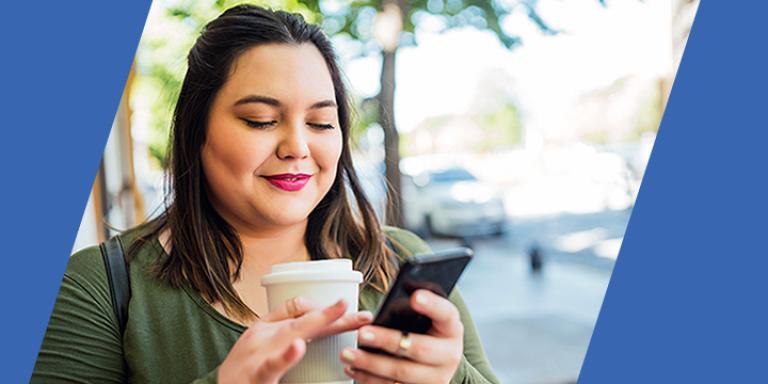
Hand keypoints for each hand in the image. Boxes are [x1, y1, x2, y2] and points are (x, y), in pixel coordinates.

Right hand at [218, 297, 372, 383]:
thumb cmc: (241, 370)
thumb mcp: (257, 343)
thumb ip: (282, 324)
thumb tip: (312, 308)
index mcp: (265, 327)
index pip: (300, 310)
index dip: (328, 310)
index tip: (350, 309)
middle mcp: (262, 335)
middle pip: (303, 320)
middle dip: (333, 314)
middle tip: (360, 312)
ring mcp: (258, 354)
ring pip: (290, 334)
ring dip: (315, 323)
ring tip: (338, 312)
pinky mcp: (257, 375)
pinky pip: (272, 365)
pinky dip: (286, 356)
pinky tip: (298, 347)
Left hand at [341, 289, 463, 383]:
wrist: (441, 365)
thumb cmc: (432, 332)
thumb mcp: (434, 316)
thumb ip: (423, 298)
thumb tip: (408, 283)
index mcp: (452, 329)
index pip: (446, 313)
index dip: (432, 305)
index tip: (415, 297)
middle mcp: (448, 355)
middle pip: (419, 348)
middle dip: (387, 340)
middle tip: (362, 333)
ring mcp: (435, 378)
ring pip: (401, 373)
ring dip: (371, 364)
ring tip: (348, 354)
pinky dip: (370, 379)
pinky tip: (354, 369)